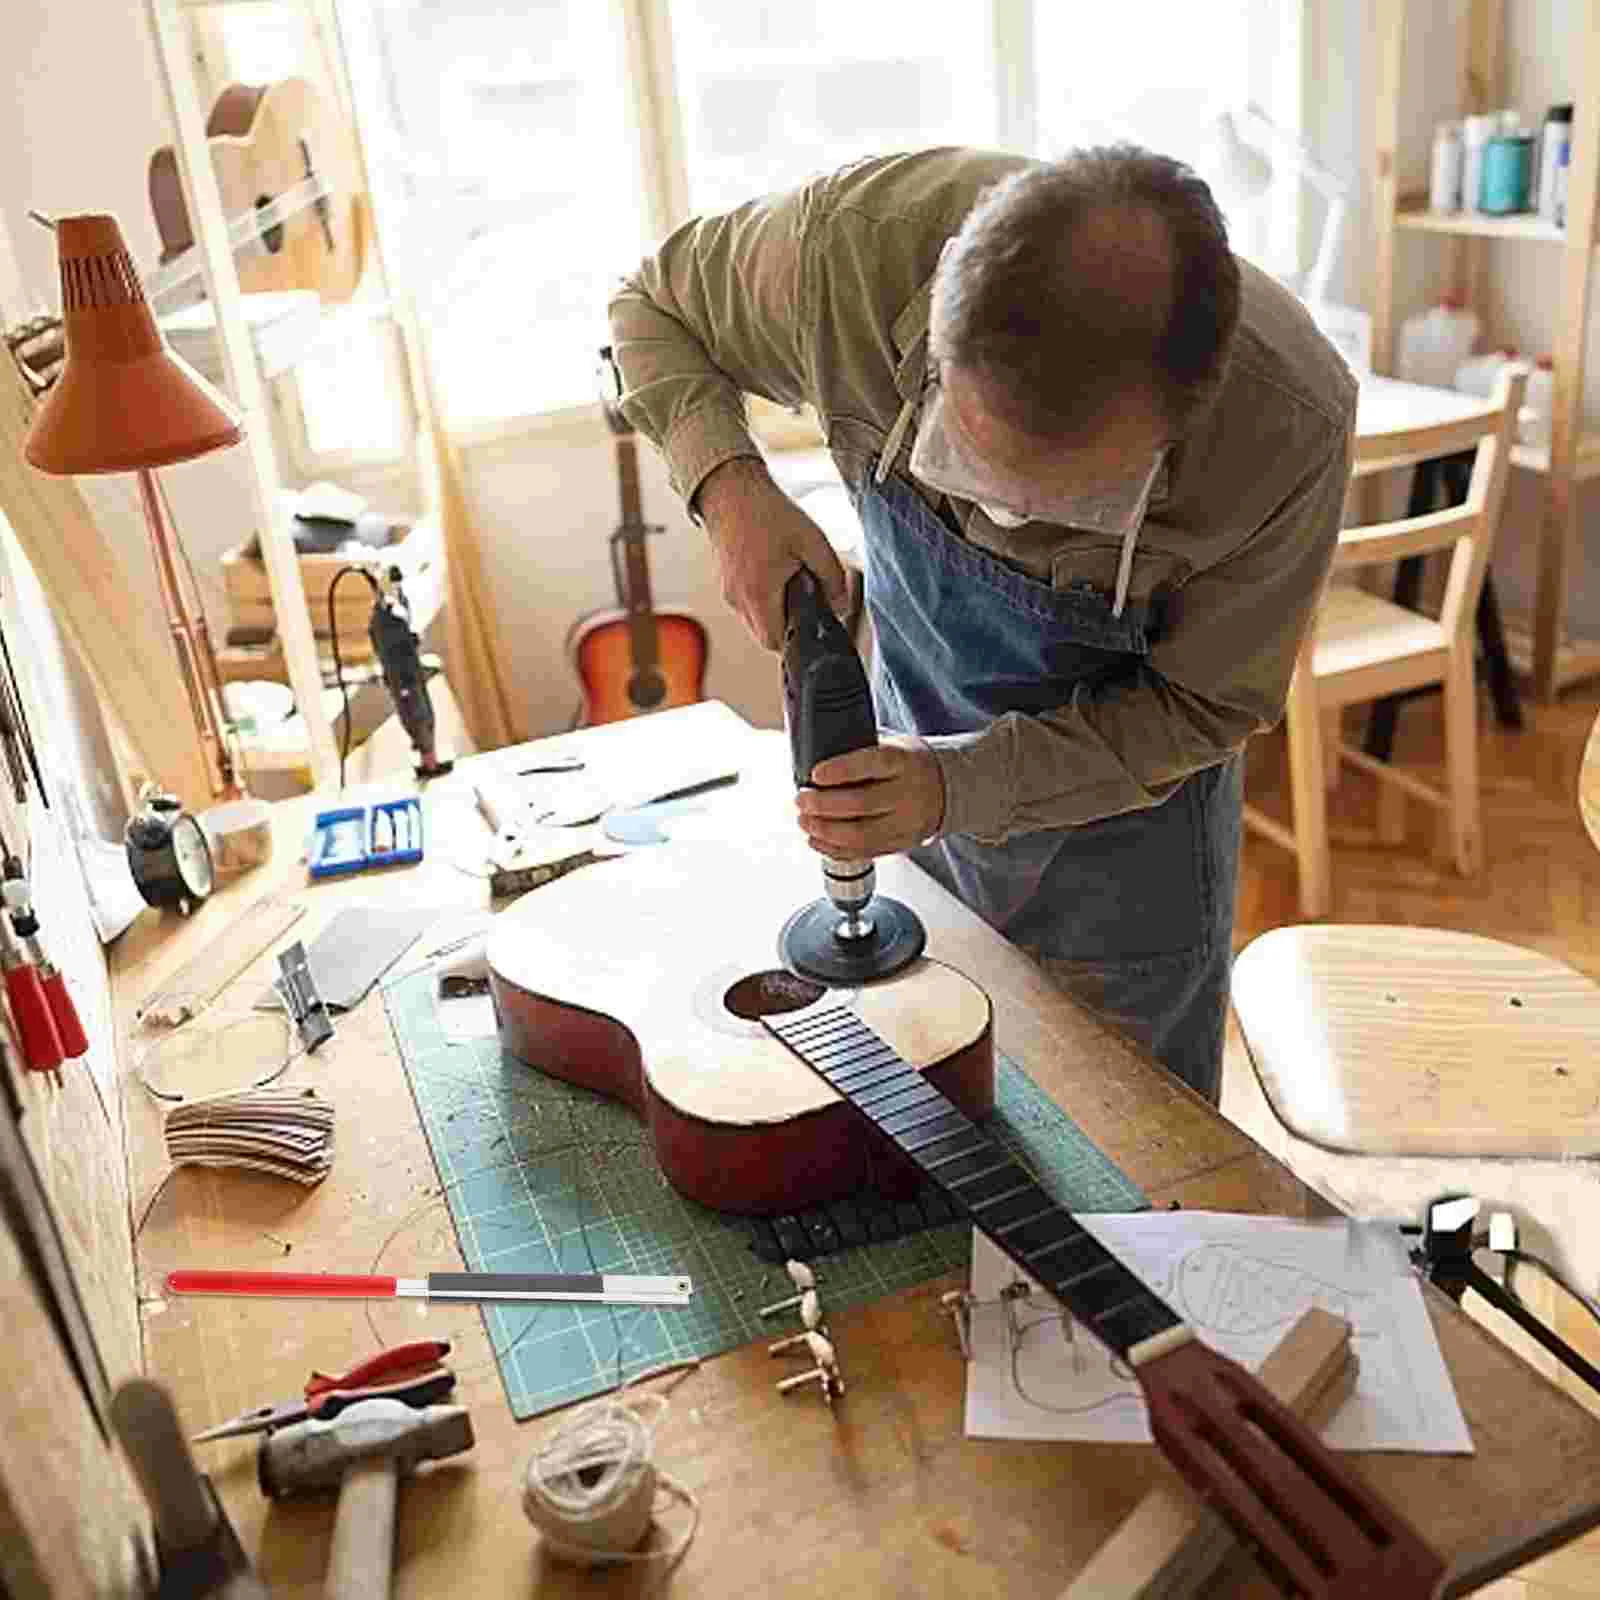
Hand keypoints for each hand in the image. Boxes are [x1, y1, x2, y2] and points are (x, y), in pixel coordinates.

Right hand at [697, 457, 850, 649]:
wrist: (731, 491)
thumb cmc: (767, 512)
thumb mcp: (812, 541)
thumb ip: (832, 578)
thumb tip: (842, 606)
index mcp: (758, 592)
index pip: (776, 642)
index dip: (797, 638)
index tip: (811, 622)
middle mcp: (738, 598)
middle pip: (766, 636)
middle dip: (789, 625)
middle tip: (803, 596)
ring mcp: (729, 593)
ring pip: (756, 621)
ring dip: (776, 612)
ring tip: (788, 579)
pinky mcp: (726, 584)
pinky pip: (747, 605)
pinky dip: (763, 599)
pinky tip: (774, 573)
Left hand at [795, 734, 945, 858]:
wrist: (948, 787)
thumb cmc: (910, 763)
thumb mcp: (893, 744)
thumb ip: (860, 748)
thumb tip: (815, 750)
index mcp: (904, 762)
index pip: (872, 764)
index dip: (841, 770)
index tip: (816, 774)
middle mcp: (908, 793)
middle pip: (861, 804)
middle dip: (823, 805)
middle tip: (801, 800)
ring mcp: (906, 823)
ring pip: (861, 835)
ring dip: (825, 831)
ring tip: (805, 821)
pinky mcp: (902, 843)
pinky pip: (865, 852)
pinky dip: (836, 850)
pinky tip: (818, 841)